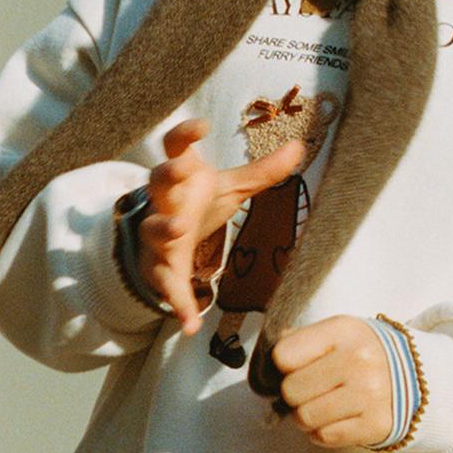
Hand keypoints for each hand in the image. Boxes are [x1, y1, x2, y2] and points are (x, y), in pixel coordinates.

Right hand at [138, 119, 307, 332]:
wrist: (168, 240)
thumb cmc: (198, 204)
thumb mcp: (231, 188)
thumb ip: (262, 172)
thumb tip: (299, 147)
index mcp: (181, 175)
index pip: (175, 147)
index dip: (184, 134)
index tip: (203, 125)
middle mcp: (164, 201)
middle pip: (158, 181)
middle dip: (167, 175)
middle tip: (181, 170)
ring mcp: (158, 234)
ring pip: (154, 228)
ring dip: (165, 228)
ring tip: (179, 230)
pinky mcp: (160, 267)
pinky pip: (167, 285)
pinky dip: (179, 305)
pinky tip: (191, 326)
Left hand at [267, 316, 393, 448]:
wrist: (418, 378)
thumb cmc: (362, 355)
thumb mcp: (336, 334)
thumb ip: (299, 341)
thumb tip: (264, 364)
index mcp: (344, 331)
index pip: (284, 355)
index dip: (282, 366)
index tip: (294, 368)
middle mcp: (359, 360)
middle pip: (291, 390)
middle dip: (294, 395)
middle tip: (311, 391)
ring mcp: (370, 394)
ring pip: (304, 418)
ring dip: (306, 417)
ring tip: (323, 406)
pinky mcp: (376, 424)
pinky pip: (324, 437)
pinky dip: (323, 432)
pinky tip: (337, 419)